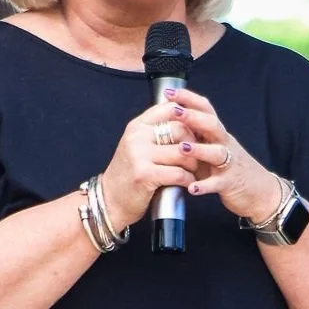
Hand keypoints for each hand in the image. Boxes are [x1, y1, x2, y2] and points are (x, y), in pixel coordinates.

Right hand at [99, 103, 199, 230]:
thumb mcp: (138, 145)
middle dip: (195, 144)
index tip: (196, 132)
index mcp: (137, 126)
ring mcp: (139, 155)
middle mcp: (137, 136)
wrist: (110, 200)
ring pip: (182, 152)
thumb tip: (189, 121)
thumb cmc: (130, 174)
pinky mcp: (144, 174)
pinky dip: (188, 179)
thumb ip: (157, 132)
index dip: (188, 118)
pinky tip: (187, 183)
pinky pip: (178, 173)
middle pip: (180, 129)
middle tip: (197, 156)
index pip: (169, 108)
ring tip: (193, 171)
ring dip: (193, 164)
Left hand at [161, 88, 281, 222]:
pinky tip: (192, 188)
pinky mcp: (230, 183)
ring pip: (217, 152)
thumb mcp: (212, 147)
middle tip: (174, 111)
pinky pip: (217, 183)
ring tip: (182, 148)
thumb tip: (166, 121)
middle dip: (193, 117)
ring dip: (199, 150)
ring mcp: (229, 163)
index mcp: (217, 134)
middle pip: (212, 125)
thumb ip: (194, 135)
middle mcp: (224, 144)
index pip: (205, 109)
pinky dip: (205, 186)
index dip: (188, 99)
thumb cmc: (228, 167)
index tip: (168, 92)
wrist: (259, 190)